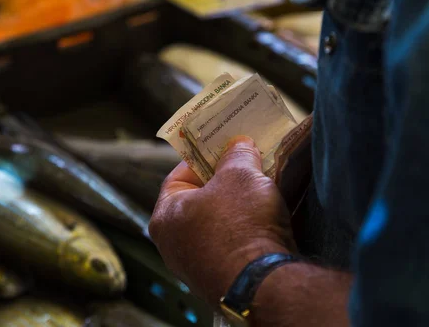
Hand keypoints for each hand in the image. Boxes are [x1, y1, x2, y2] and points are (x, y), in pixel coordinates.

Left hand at [149, 136, 296, 305]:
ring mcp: (195, 266)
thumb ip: (236, 154)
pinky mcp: (219, 280)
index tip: (226, 149)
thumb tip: (238, 145)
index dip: (204, 159)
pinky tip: (264, 220)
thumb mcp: (240, 174)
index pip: (178, 176)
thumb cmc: (241, 224)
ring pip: (215, 224)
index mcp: (165, 217)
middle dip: (223, 182)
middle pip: (198, 201)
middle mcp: (173, 245)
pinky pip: (229, 246)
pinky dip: (243, 232)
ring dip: (236, 207)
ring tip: (259, 189)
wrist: (264, 284)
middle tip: (245, 166)